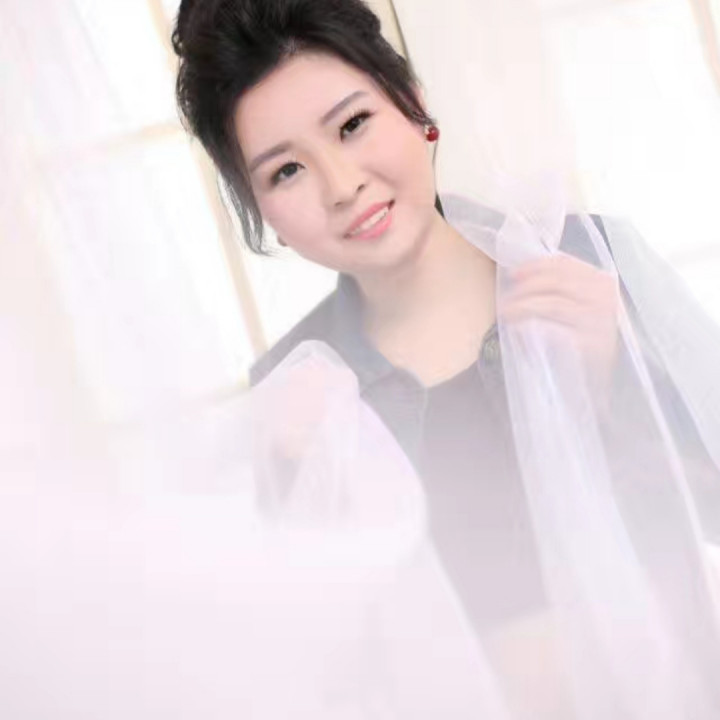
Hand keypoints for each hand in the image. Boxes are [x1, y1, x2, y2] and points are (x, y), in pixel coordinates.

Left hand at [498, 254, 620, 392]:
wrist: (594, 382)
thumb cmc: (581, 340)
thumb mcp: (578, 306)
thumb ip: (560, 287)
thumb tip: (523, 272)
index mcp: (602, 283)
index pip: (566, 264)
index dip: (535, 266)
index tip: (514, 274)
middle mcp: (605, 299)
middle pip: (557, 281)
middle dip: (526, 287)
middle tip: (507, 298)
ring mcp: (599, 322)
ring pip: (552, 303)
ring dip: (523, 306)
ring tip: (506, 313)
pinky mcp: (590, 345)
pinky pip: (554, 329)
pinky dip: (531, 326)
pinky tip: (518, 329)